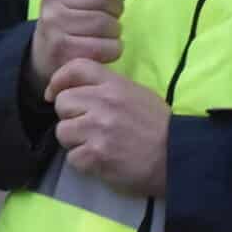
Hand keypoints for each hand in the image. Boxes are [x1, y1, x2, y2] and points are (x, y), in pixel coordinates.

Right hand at [26, 0, 135, 97]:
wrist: (46, 50)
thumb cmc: (75, 15)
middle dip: (115, 9)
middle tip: (107, 17)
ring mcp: (54, 24)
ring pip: (107, 24)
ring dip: (114, 32)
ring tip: (102, 35)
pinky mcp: (62, 50)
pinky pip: (106, 47)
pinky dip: (112, 50)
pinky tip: (100, 49)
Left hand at [45, 58, 169, 196]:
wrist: (177, 156)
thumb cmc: (158, 126)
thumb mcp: (136, 94)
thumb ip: (107, 89)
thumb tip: (78, 93)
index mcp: (115, 84)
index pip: (76, 68)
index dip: (59, 80)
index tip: (55, 94)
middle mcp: (103, 102)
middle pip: (63, 102)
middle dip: (71, 117)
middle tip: (88, 127)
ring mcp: (98, 129)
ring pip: (63, 132)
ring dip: (75, 142)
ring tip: (96, 146)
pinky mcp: (96, 155)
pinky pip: (72, 158)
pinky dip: (84, 163)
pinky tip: (101, 162)